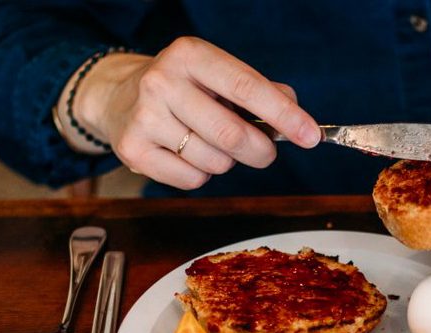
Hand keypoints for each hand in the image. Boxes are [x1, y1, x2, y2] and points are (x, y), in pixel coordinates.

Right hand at [61, 37, 320, 189]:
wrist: (119, 98)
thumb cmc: (186, 89)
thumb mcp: (220, 77)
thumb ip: (263, 91)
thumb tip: (295, 113)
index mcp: (192, 55)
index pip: (248, 88)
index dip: (284, 116)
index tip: (311, 137)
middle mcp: (163, 80)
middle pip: (232, 134)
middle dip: (261, 152)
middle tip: (265, 153)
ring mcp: (145, 116)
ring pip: (214, 162)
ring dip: (226, 162)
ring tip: (209, 144)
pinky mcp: (133, 149)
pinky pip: (192, 180)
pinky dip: (201, 175)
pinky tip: (185, 155)